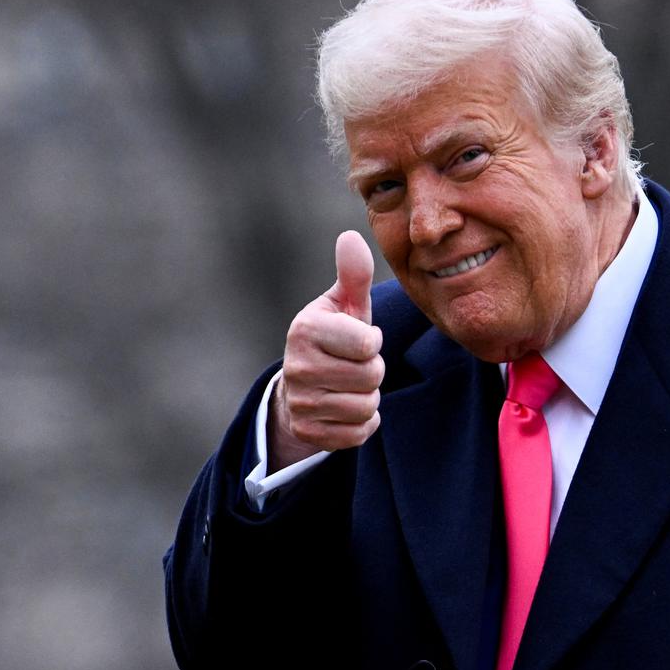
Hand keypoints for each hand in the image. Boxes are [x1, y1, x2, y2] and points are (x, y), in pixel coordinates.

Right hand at [270, 230, 384, 469]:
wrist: (302, 386)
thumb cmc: (334, 337)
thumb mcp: (343, 305)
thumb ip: (353, 275)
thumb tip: (351, 236)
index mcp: (306, 329)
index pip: (367, 344)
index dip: (372, 342)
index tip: (359, 339)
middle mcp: (297, 367)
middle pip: (371, 377)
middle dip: (372, 371)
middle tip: (354, 364)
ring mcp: (300, 403)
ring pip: (366, 407)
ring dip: (368, 397)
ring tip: (349, 385)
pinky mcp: (308, 433)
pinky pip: (359, 433)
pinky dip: (362, 423)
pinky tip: (345, 407)